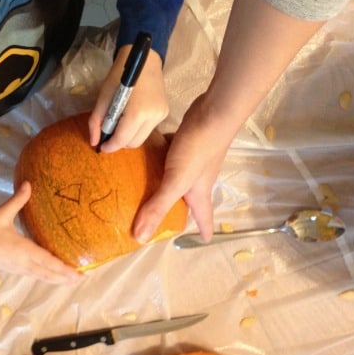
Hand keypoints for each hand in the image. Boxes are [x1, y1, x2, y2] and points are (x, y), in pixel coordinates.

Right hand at [0, 181, 82, 283]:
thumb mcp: (1, 213)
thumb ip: (17, 200)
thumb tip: (28, 184)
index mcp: (22, 249)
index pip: (47, 261)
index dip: (62, 268)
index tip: (77, 273)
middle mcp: (22, 262)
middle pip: (47, 273)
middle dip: (64, 277)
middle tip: (82, 279)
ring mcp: (17, 268)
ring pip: (41, 276)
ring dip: (56, 280)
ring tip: (71, 281)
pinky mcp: (13, 269)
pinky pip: (33, 275)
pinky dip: (45, 277)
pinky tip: (52, 277)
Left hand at [88, 47, 167, 152]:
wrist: (144, 59)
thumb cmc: (119, 75)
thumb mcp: (103, 97)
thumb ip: (96, 122)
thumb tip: (94, 143)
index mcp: (137, 113)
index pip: (122, 140)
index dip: (110, 146)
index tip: (101, 147)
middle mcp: (153, 117)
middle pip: (133, 143)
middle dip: (119, 142)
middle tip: (109, 132)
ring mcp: (161, 115)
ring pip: (141, 138)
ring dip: (128, 136)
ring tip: (120, 121)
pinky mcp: (164, 113)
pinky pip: (148, 129)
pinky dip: (137, 128)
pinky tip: (131, 115)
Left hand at [132, 93, 235, 243]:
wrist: (213, 113)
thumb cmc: (198, 150)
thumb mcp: (176, 182)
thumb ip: (157, 207)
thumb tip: (140, 238)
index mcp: (198, 193)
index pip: (204, 218)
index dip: (204, 230)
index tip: (203, 241)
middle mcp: (196, 179)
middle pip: (189, 199)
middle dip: (178, 210)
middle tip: (163, 217)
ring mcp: (192, 159)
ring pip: (176, 178)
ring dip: (164, 184)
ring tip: (144, 189)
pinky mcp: (185, 143)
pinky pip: (168, 157)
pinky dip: (157, 160)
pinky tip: (142, 159)